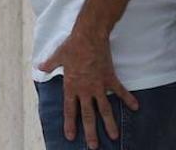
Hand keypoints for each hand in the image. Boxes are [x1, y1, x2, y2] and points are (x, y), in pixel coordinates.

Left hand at [38, 30, 138, 148]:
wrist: (89, 37)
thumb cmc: (72, 46)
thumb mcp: (57, 56)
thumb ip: (49, 64)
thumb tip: (39, 67)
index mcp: (71, 86)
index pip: (70, 109)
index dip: (70, 124)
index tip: (70, 137)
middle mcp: (85, 89)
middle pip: (88, 115)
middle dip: (91, 132)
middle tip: (93, 146)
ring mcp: (99, 86)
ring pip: (104, 109)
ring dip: (109, 124)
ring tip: (114, 137)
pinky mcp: (110, 79)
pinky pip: (120, 92)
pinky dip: (128, 99)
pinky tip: (135, 107)